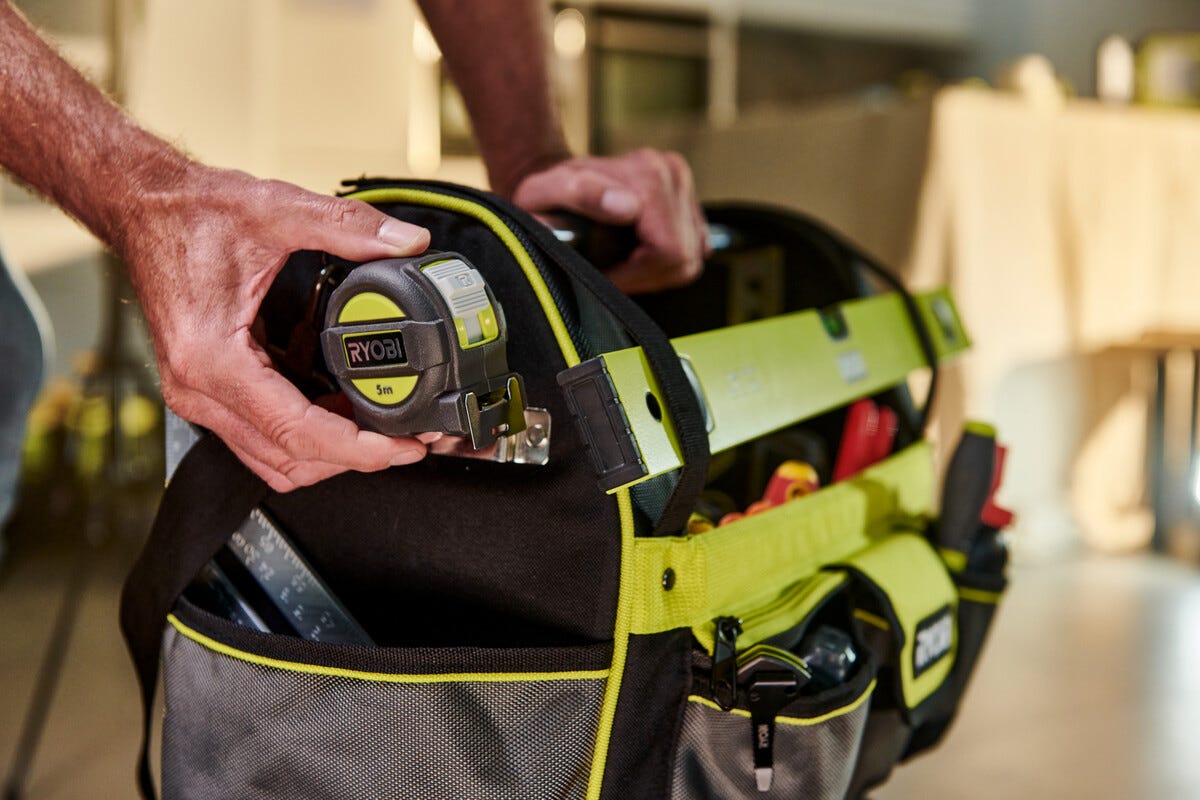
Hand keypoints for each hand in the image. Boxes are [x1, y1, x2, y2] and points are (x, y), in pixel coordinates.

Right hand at [120, 164, 432, 491]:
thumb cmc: (190, 213)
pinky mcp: (206, 391)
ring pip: (274, 458)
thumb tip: (408, 241)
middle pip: (289, 459)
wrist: (143, 208)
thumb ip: (348, 225)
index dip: (359, 449)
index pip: (297, 433)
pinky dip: (307, 435)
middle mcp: (199, 390)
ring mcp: (198, 396)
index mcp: (213, 358)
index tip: (404, 446)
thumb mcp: (277, 209)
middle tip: (409, 438)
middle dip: (355, 457)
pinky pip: (262, 436)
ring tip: (382, 426)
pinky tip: (342, 406)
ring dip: (330, 452)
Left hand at [511, 149, 709, 293]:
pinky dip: (667, 259)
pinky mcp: (687, 198)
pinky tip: (638, 252)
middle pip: (683, 257)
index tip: (604, 273)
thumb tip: (628, 207)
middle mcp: (671, 172)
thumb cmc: (546, 197)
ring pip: (691, 257)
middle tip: (611, 270)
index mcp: (647, 173)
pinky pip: (695, 248)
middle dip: (646, 275)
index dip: (635, 275)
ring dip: (656, 270)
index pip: (667, 251)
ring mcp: (682, 183)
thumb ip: (580, 194)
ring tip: (621, 262)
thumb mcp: (542, 194)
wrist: (558, 183)